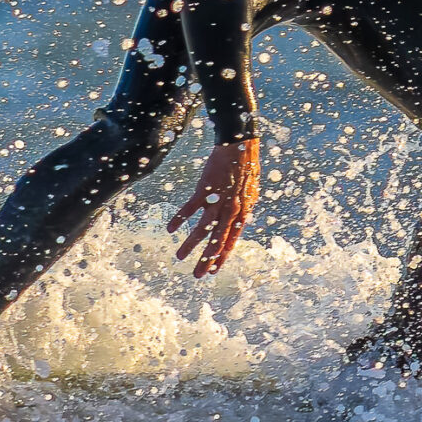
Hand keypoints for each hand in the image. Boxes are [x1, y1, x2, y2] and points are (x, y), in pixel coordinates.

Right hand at [168, 136, 260, 276]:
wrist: (239, 146)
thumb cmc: (246, 168)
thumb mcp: (250, 194)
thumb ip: (243, 211)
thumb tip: (240, 225)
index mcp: (242, 213)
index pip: (230, 242)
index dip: (221, 258)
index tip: (212, 271)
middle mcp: (231, 211)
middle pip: (217, 241)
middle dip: (206, 259)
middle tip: (197, 275)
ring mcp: (218, 200)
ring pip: (203, 228)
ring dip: (190, 244)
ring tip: (179, 256)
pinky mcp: (206, 189)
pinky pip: (190, 208)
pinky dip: (180, 218)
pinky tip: (170, 229)